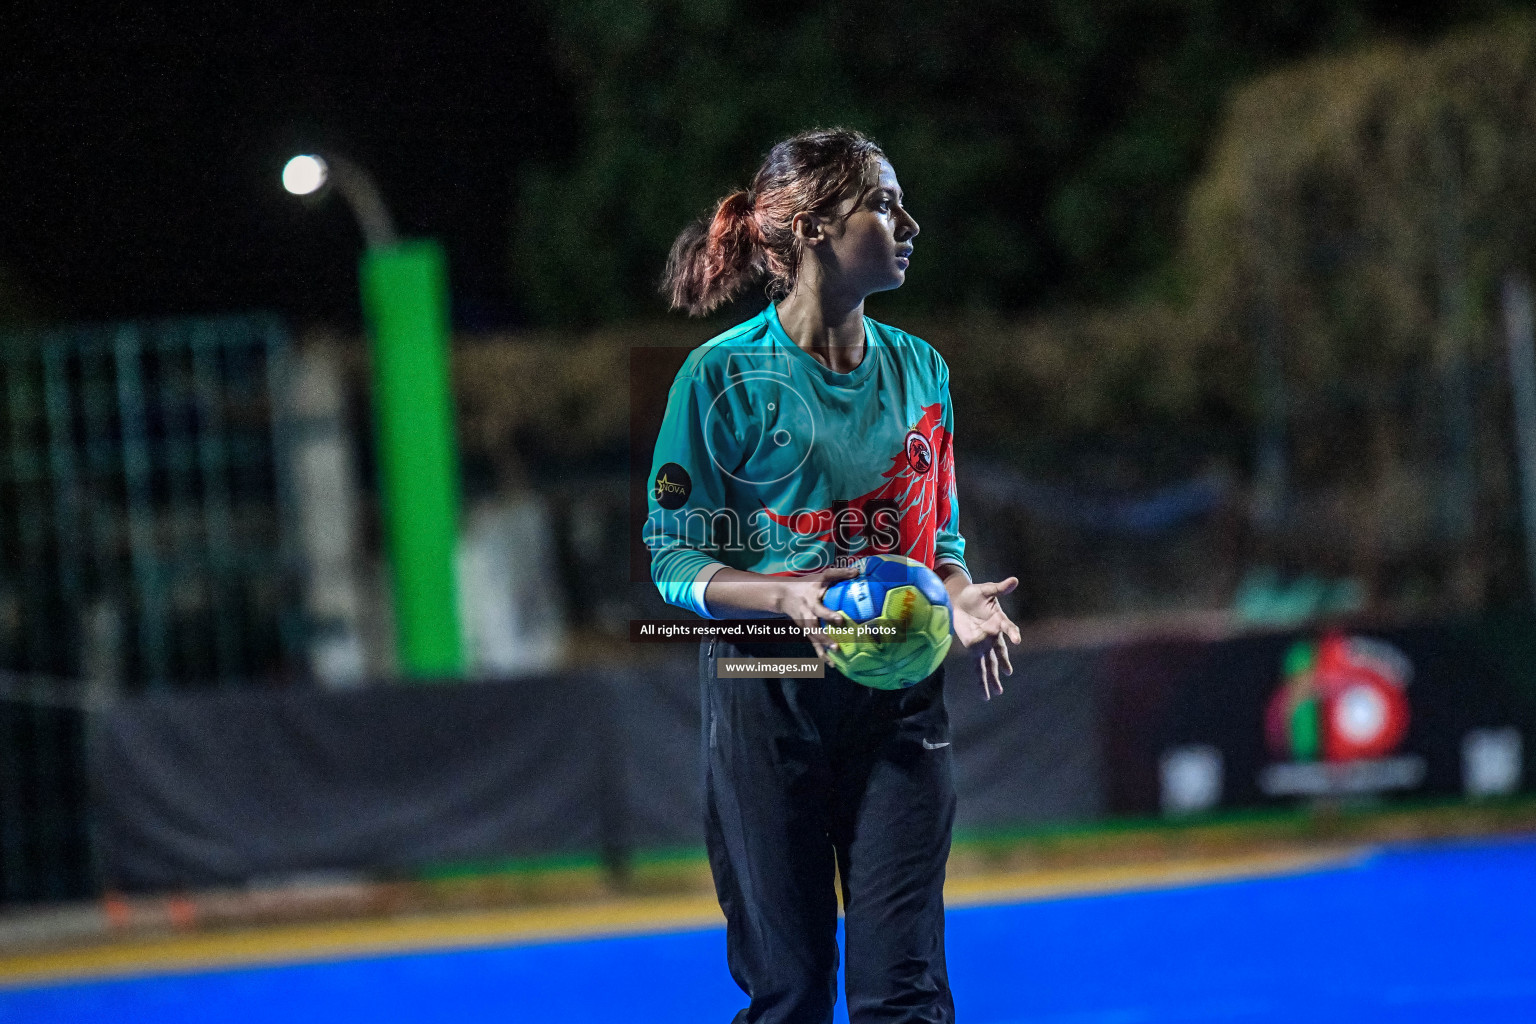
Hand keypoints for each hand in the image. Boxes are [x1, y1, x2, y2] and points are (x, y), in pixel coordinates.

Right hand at [774, 565, 860, 658]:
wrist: (783, 595)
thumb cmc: (806, 584)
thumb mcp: (821, 576)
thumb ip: (838, 573)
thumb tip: (857, 572)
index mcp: (810, 601)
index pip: (819, 609)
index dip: (828, 614)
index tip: (840, 620)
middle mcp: (806, 615)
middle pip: (814, 628)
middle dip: (824, 638)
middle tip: (836, 647)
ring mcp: (805, 624)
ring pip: (813, 639)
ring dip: (823, 649)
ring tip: (834, 660)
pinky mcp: (806, 631)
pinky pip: (814, 643)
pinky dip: (821, 654)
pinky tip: (831, 664)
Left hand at [950, 577, 1020, 700]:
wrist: (960, 598)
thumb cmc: (976, 594)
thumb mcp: (988, 589)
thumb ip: (1000, 588)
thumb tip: (1014, 580)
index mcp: (999, 621)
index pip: (1008, 628)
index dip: (1012, 633)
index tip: (1016, 640)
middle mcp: (993, 635)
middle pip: (999, 653)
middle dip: (1002, 664)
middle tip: (1007, 674)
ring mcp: (983, 643)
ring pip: (988, 664)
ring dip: (991, 678)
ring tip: (996, 693)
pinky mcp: (972, 646)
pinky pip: (976, 664)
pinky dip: (979, 675)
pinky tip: (982, 689)